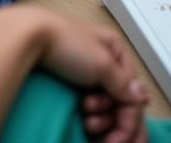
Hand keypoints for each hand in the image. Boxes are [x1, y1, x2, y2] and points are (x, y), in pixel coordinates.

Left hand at [28, 9, 148, 142]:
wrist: (29, 38)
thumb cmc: (66, 44)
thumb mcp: (101, 63)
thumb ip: (123, 83)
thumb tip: (142, 97)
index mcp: (115, 48)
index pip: (132, 87)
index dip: (130, 113)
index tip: (121, 136)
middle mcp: (103, 58)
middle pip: (120, 97)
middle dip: (115, 118)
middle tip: (103, 134)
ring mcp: (86, 70)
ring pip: (105, 103)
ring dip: (102, 118)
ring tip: (88, 121)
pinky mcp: (71, 81)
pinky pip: (89, 104)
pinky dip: (90, 115)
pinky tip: (84, 121)